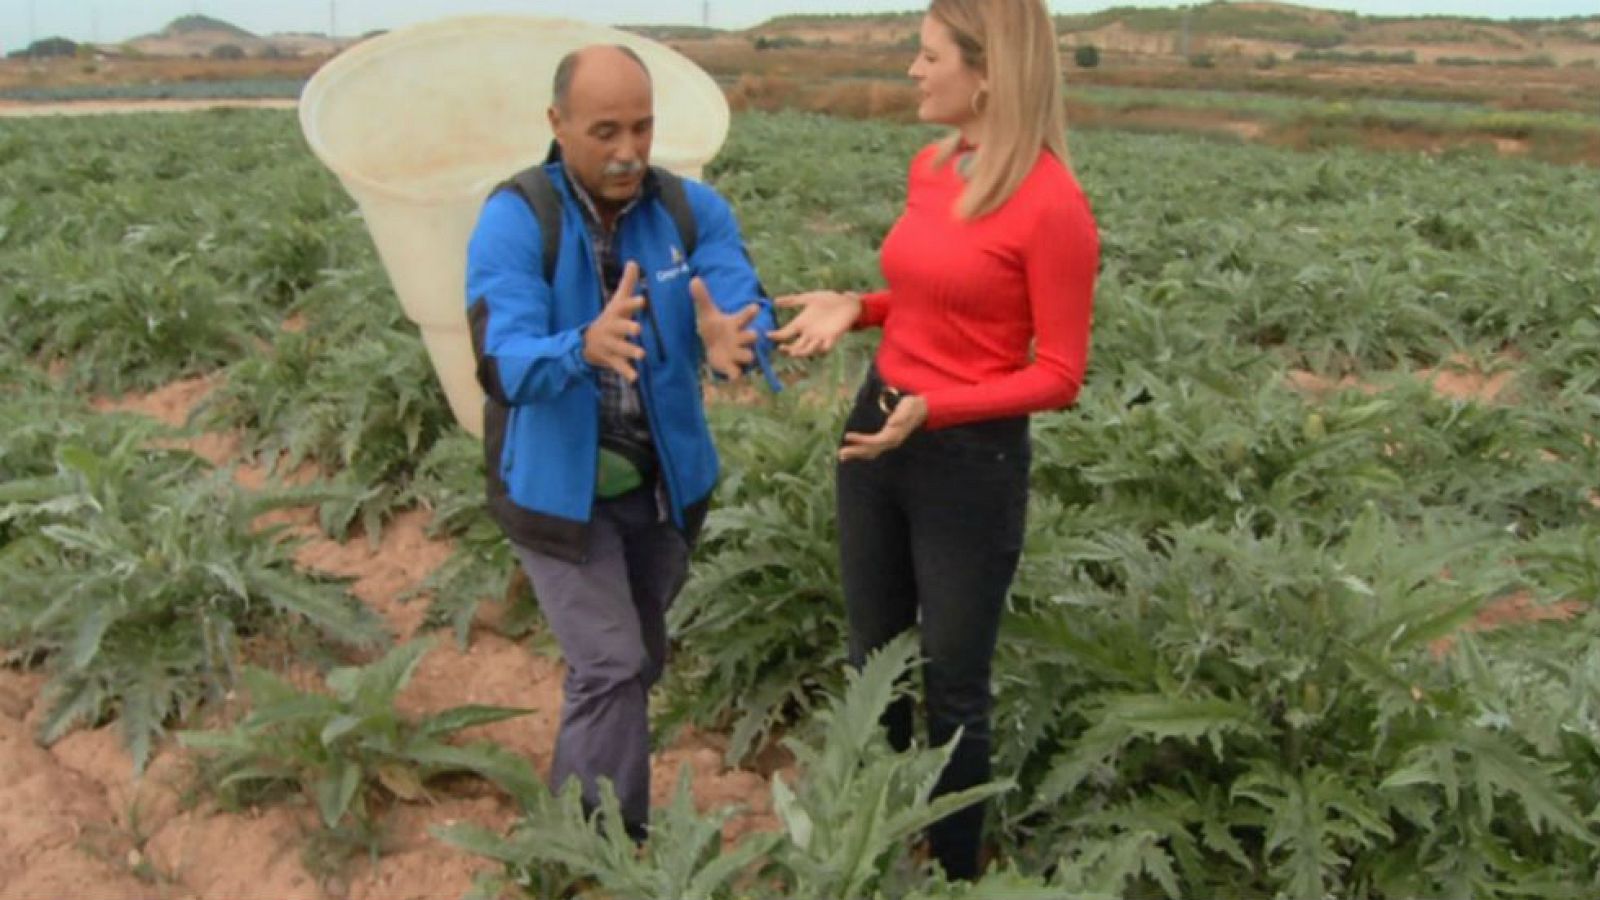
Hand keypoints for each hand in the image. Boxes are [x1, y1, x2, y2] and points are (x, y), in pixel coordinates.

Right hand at [583, 261, 646, 381]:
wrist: (586, 342)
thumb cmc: (609, 319)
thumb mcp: (617, 302)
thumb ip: (627, 284)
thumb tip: (633, 260)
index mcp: (615, 314)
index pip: (623, 306)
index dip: (632, 303)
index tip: (643, 300)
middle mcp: (611, 328)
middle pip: (619, 327)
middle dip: (627, 327)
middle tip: (638, 328)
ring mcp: (609, 344)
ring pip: (620, 347)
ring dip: (630, 350)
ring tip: (642, 354)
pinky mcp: (610, 359)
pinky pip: (618, 366)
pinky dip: (626, 372)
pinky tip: (635, 378)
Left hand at [691, 276, 759, 379]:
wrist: (715, 347)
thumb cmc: (715, 328)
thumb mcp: (708, 313)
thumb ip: (703, 298)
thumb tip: (693, 280)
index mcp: (735, 324)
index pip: (746, 315)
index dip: (751, 312)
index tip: (755, 307)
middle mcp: (740, 338)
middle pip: (753, 336)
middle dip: (750, 336)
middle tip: (747, 335)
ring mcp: (738, 353)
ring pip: (749, 356)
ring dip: (744, 355)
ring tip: (735, 355)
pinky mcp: (732, 367)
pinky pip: (737, 374)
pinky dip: (734, 375)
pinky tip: (731, 377)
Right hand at [769, 291, 861, 356]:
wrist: (847, 302)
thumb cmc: (828, 300)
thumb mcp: (808, 298)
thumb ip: (792, 300)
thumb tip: (774, 301)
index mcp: (801, 323)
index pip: (785, 333)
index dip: (776, 336)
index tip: (767, 334)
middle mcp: (808, 333)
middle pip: (795, 346)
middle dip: (787, 349)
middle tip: (781, 347)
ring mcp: (820, 337)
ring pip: (807, 350)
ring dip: (801, 352)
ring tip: (794, 352)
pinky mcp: (832, 338)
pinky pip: (825, 348)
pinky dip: (820, 349)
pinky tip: (815, 346)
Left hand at [839, 394, 927, 461]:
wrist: (922, 410)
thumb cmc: (912, 405)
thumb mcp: (908, 406)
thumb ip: (900, 415)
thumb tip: (891, 423)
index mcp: (894, 435)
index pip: (874, 441)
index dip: (860, 440)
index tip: (847, 436)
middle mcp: (891, 441)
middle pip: (871, 450)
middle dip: (855, 452)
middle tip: (839, 454)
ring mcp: (890, 442)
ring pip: (871, 452)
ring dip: (856, 454)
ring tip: (842, 456)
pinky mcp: (888, 440)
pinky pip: (873, 449)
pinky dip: (862, 451)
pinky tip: (853, 452)